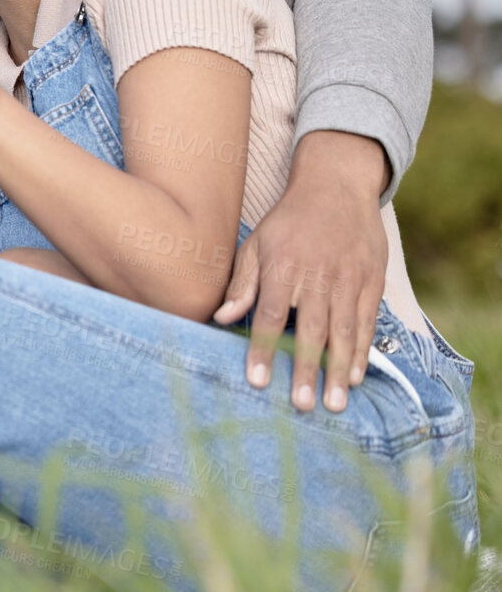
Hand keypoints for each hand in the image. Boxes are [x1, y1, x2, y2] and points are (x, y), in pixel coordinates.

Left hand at [213, 131, 388, 411]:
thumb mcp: (256, 243)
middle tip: (301, 405)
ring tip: (335, 403)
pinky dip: (362, 350)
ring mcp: (348, 279)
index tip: (256, 381)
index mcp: (282, 267)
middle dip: (306, 370)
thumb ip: (241, 283)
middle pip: (310, 330)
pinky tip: (356, 376)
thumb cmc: (288, 222)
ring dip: (338, 370)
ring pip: (343, 331)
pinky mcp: (372, 280)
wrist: (336, 186)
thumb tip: (220, 318)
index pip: (269, 315)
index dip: (262, 349)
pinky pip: (367, 321)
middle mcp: (317, 276)